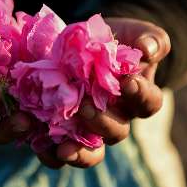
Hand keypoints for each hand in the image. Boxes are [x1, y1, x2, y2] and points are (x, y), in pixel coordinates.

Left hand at [37, 17, 170, 168]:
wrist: (81, 47)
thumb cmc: (114, 41)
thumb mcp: (134, 33)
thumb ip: (149, 39)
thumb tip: (148, 50)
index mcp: (136, 97)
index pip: (148, 102)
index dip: (141, 95)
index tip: (129, 82)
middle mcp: (114, 119)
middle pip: (116, 131)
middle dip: (102, 121)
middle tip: (86, 106)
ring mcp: (87, 129)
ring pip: (91, 152)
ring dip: (79, 153)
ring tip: (64, 149)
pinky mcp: (61, 133)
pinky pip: (58, 152)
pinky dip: (48, 153)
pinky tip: (37, 143)